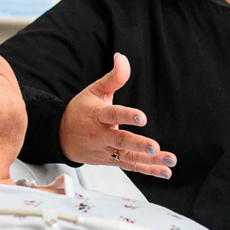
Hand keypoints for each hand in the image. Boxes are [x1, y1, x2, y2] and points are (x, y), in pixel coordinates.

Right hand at [60, 53, 175, 178]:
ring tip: (169, 162)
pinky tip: (165, 172)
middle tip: (154, 147)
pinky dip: (148, 171)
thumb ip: (113, 77)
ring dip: (150, 162)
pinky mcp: (111, 161)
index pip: (112, 115)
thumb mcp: (95, 90)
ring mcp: (106, 151)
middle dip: (138, 145)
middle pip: (120, 141)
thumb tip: (122, 57)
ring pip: (128, 158)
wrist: (60, 136)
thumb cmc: (81, 111)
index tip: (142, 117)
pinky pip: (131, 167)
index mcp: (98, 115)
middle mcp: (101, 135)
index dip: (127, 116)